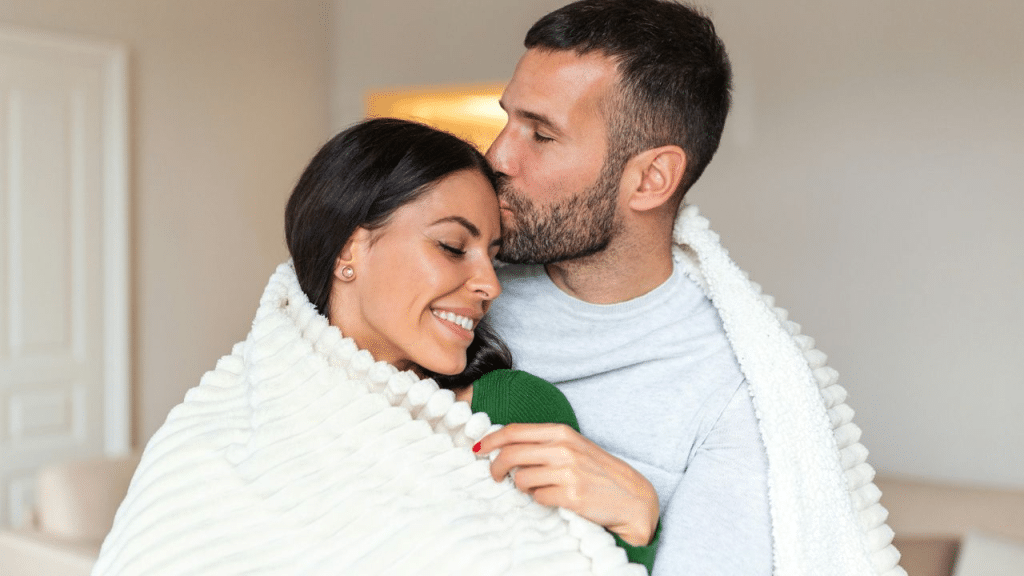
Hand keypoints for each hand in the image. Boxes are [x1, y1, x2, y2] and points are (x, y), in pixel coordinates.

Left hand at [475, 423, 658, 545]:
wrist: (631, 496)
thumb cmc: (598, 471)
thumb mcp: (573, 446)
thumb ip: (544, 443)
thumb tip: (504, 446)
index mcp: (561, 432)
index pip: (515, 431)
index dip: (491, 439)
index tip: (478, 448)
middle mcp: (563, 448)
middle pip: (510, 454)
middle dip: (495, 467)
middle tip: (495, 476)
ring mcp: (567, 472)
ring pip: (520, 479)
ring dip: (522, 487)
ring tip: (537, 488)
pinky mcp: (571, 495)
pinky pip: (537, 498)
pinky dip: (540, 500)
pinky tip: (553, 498)